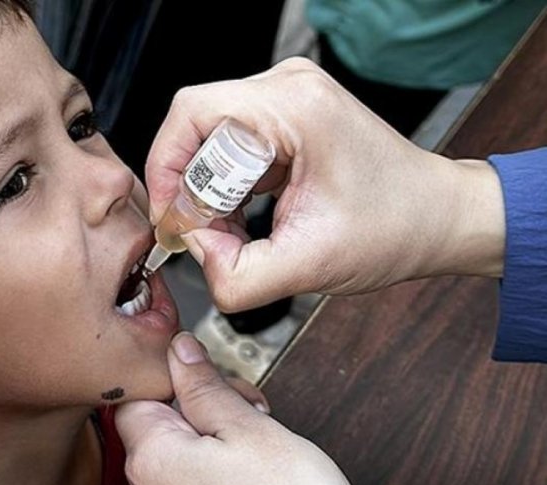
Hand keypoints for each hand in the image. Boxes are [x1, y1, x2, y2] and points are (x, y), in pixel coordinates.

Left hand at [116, 332, 355, 484]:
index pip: (135, 396)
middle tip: (246, 402)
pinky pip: (195, 472)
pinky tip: (253, 457)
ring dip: (219, 427)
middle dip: (205, 400)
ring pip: (183, 444)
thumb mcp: (248, 428)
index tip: (204, 369)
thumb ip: (204, 386)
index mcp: (153, 458)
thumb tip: (180, 351)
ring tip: (258, 430)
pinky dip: (221, 457)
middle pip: (162, 418)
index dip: (171, 375)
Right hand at [146, 57, 504, 310]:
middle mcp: (288, 89)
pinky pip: (232, 146)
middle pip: (197, 126)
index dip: (167, 169)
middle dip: (190, 187)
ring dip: (209, 190)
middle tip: (206, 234)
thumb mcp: (308, 266)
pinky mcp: (288, 119)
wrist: (436, 218)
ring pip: (211, 138)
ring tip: (231, 232)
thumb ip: (235, 276)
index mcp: (295, 107)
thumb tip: (195, 252)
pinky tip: (243, 219)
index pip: (192, 115)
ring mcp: (288, 99)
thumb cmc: (394, 228)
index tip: (173, 217)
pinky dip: (228, 187)